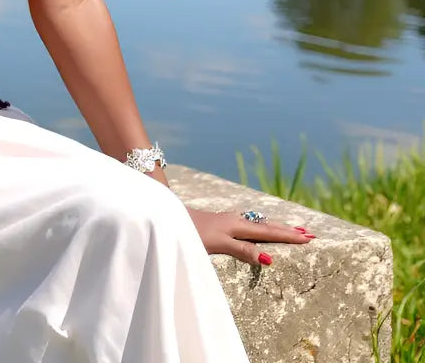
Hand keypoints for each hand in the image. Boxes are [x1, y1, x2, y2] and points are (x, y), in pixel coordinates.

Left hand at [185, 207, 315, 266]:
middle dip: (287, 230)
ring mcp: (228, 220)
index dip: (288, 236)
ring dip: (275, 227)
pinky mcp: (220, 222)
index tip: (308, 238)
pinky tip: (257, 227)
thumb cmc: (191, 232)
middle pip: (267, 225)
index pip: (269, 232)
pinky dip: (260, 227)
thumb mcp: (218, 244)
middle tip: (308, 233)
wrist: (169, 217)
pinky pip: (248, 224)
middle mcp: (236, 220)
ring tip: (290, 229)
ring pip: (258, 223)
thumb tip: (269, 259)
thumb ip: (242, 251)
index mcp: (238, 225)